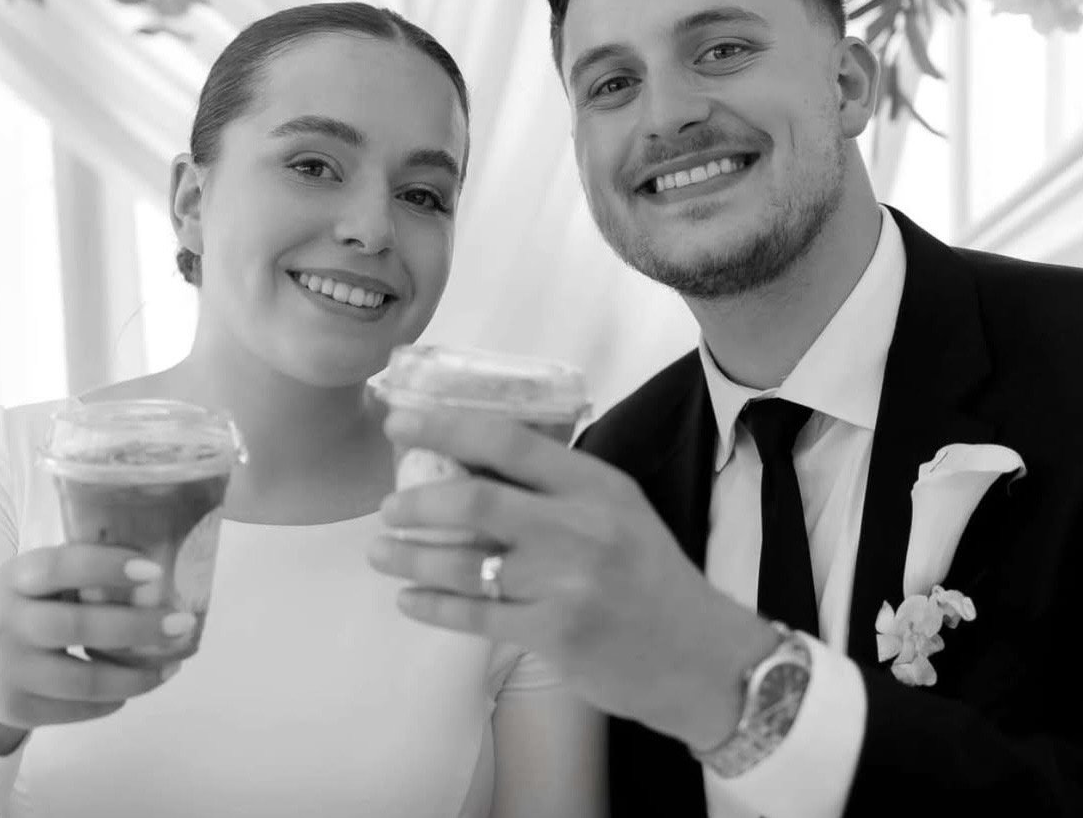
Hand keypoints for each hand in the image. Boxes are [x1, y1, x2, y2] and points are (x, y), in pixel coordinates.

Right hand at [0, 545, 197, 754]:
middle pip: (79, 627)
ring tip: (174, 663)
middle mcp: (7, 623)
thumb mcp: (37, 579)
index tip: (156, 571)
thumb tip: (161, 569)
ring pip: (85, 679)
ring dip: (138, 675)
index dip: (108, 567)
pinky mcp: (18, 710)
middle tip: (182, 623)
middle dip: (139, 627)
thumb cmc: (27, 607)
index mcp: (16, 577)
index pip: (61, 567)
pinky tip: (140, 684)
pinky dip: (116, 698)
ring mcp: (10, 671)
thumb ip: (83, 570)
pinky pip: (79, 708)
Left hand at [368, 408, 776, 749]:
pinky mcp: (554, 634)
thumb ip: (558, 486)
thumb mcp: (617, 509)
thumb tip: (476, 459)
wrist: (700, 656)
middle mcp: (579, 526)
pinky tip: (409, 598)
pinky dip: (433, 605)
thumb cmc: (651, 574)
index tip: (401, 425)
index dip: (447, 428)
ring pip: (466, 562)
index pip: (510, 442)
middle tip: (387, 505)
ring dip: (412, 556)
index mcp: (594, 484)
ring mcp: (565, 583)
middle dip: (418, 500)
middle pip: (477, 499)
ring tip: (381, 551)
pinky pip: (476, 616)